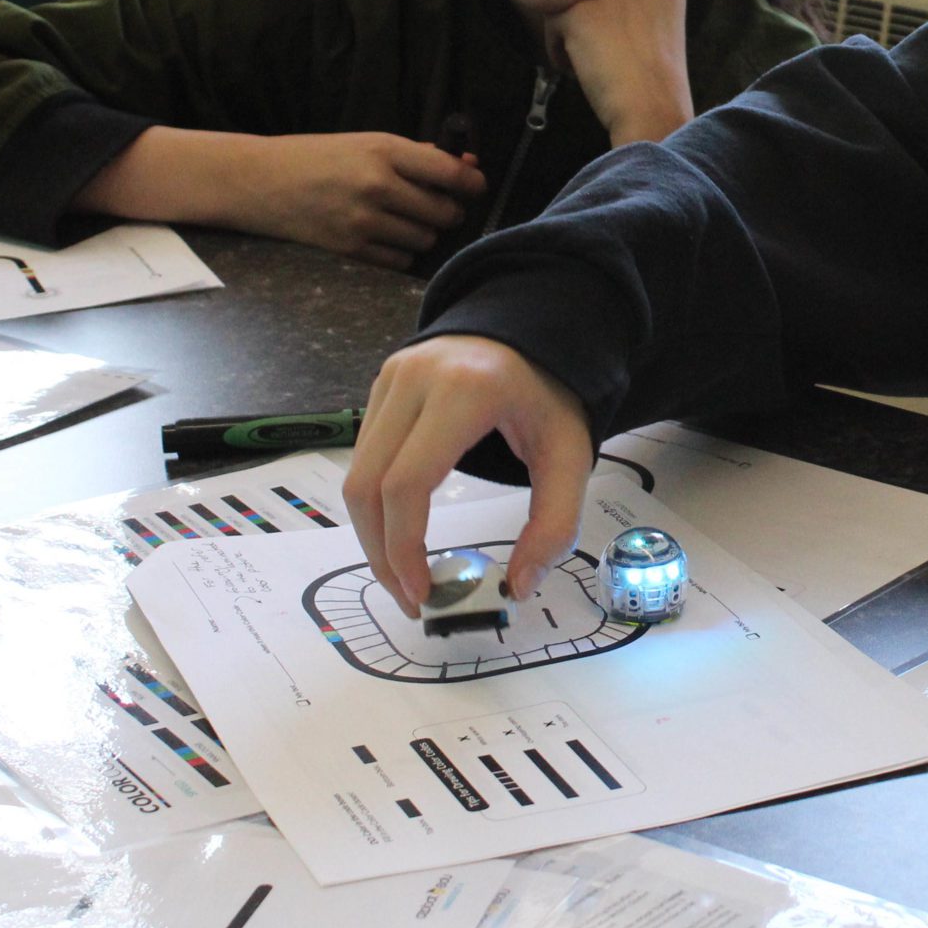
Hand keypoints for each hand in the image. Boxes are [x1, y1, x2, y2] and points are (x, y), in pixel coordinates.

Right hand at [76, 128, 486, 268]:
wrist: (261, 180)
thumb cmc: (320, 157)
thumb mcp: (368, 143)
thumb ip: (419, 156)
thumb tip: (468, 165)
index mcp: (385, 151)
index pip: (452, 174)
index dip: (473, 183)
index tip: (475, 186)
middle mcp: (378, 186)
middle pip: (445, 213)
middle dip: (448, 211)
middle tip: (436, 205)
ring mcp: (363, 220)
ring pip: (425, 239)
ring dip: (424, 233)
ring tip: (403, 219)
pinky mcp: (350, 249)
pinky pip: (401, 261)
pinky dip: (401, 253)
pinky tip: (385, 237)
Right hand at [341, 336, 593, 615]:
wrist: (535, 331)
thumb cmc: (550, 394)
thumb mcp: (571, 457)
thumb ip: (555, 524)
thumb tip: (518, 587)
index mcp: (465, 391)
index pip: (406, 483)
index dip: (403, 548)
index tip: (422, 593)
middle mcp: (416, 379)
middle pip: (367, 484)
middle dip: (381, 552)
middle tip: (409, 597)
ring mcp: (392, 377)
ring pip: (356, 473)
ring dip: (372, 532)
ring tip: (404, 572)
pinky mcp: (381, 384)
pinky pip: (364, 454)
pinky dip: (375, 501)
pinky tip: (401, 529)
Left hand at [545, 0, 692, 146]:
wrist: (652, 109)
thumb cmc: (659, 84)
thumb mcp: (663, 32)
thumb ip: (640, 10)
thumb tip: (605, 10)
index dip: (620, 17)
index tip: (622, 44)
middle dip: (597, 21)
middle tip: (604, 55)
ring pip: (575, 5)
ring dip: (577, 34)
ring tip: (589, 65)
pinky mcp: (578, 12)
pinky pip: (554, 24)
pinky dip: (558, 49)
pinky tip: (575, 71)